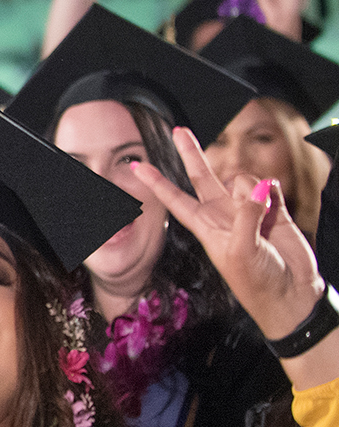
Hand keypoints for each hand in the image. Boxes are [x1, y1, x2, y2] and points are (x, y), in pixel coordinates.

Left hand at [130, 127, 322, 334]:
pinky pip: (270, 186)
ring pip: (245, 180)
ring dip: (254, 191)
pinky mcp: (275, 210)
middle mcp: (223, 214)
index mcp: (206, 226)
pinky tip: (277, 206)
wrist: (290, 296)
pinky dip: (273, 191)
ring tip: (265, 218)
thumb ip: (247, 216)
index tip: (136, 166)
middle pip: (203, 176)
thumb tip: (256, 186)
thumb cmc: (257, 282)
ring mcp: (248, 210)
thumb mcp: (242, 251)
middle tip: (179, 130)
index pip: (175, 199)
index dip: (156, 182)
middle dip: (192, 154)